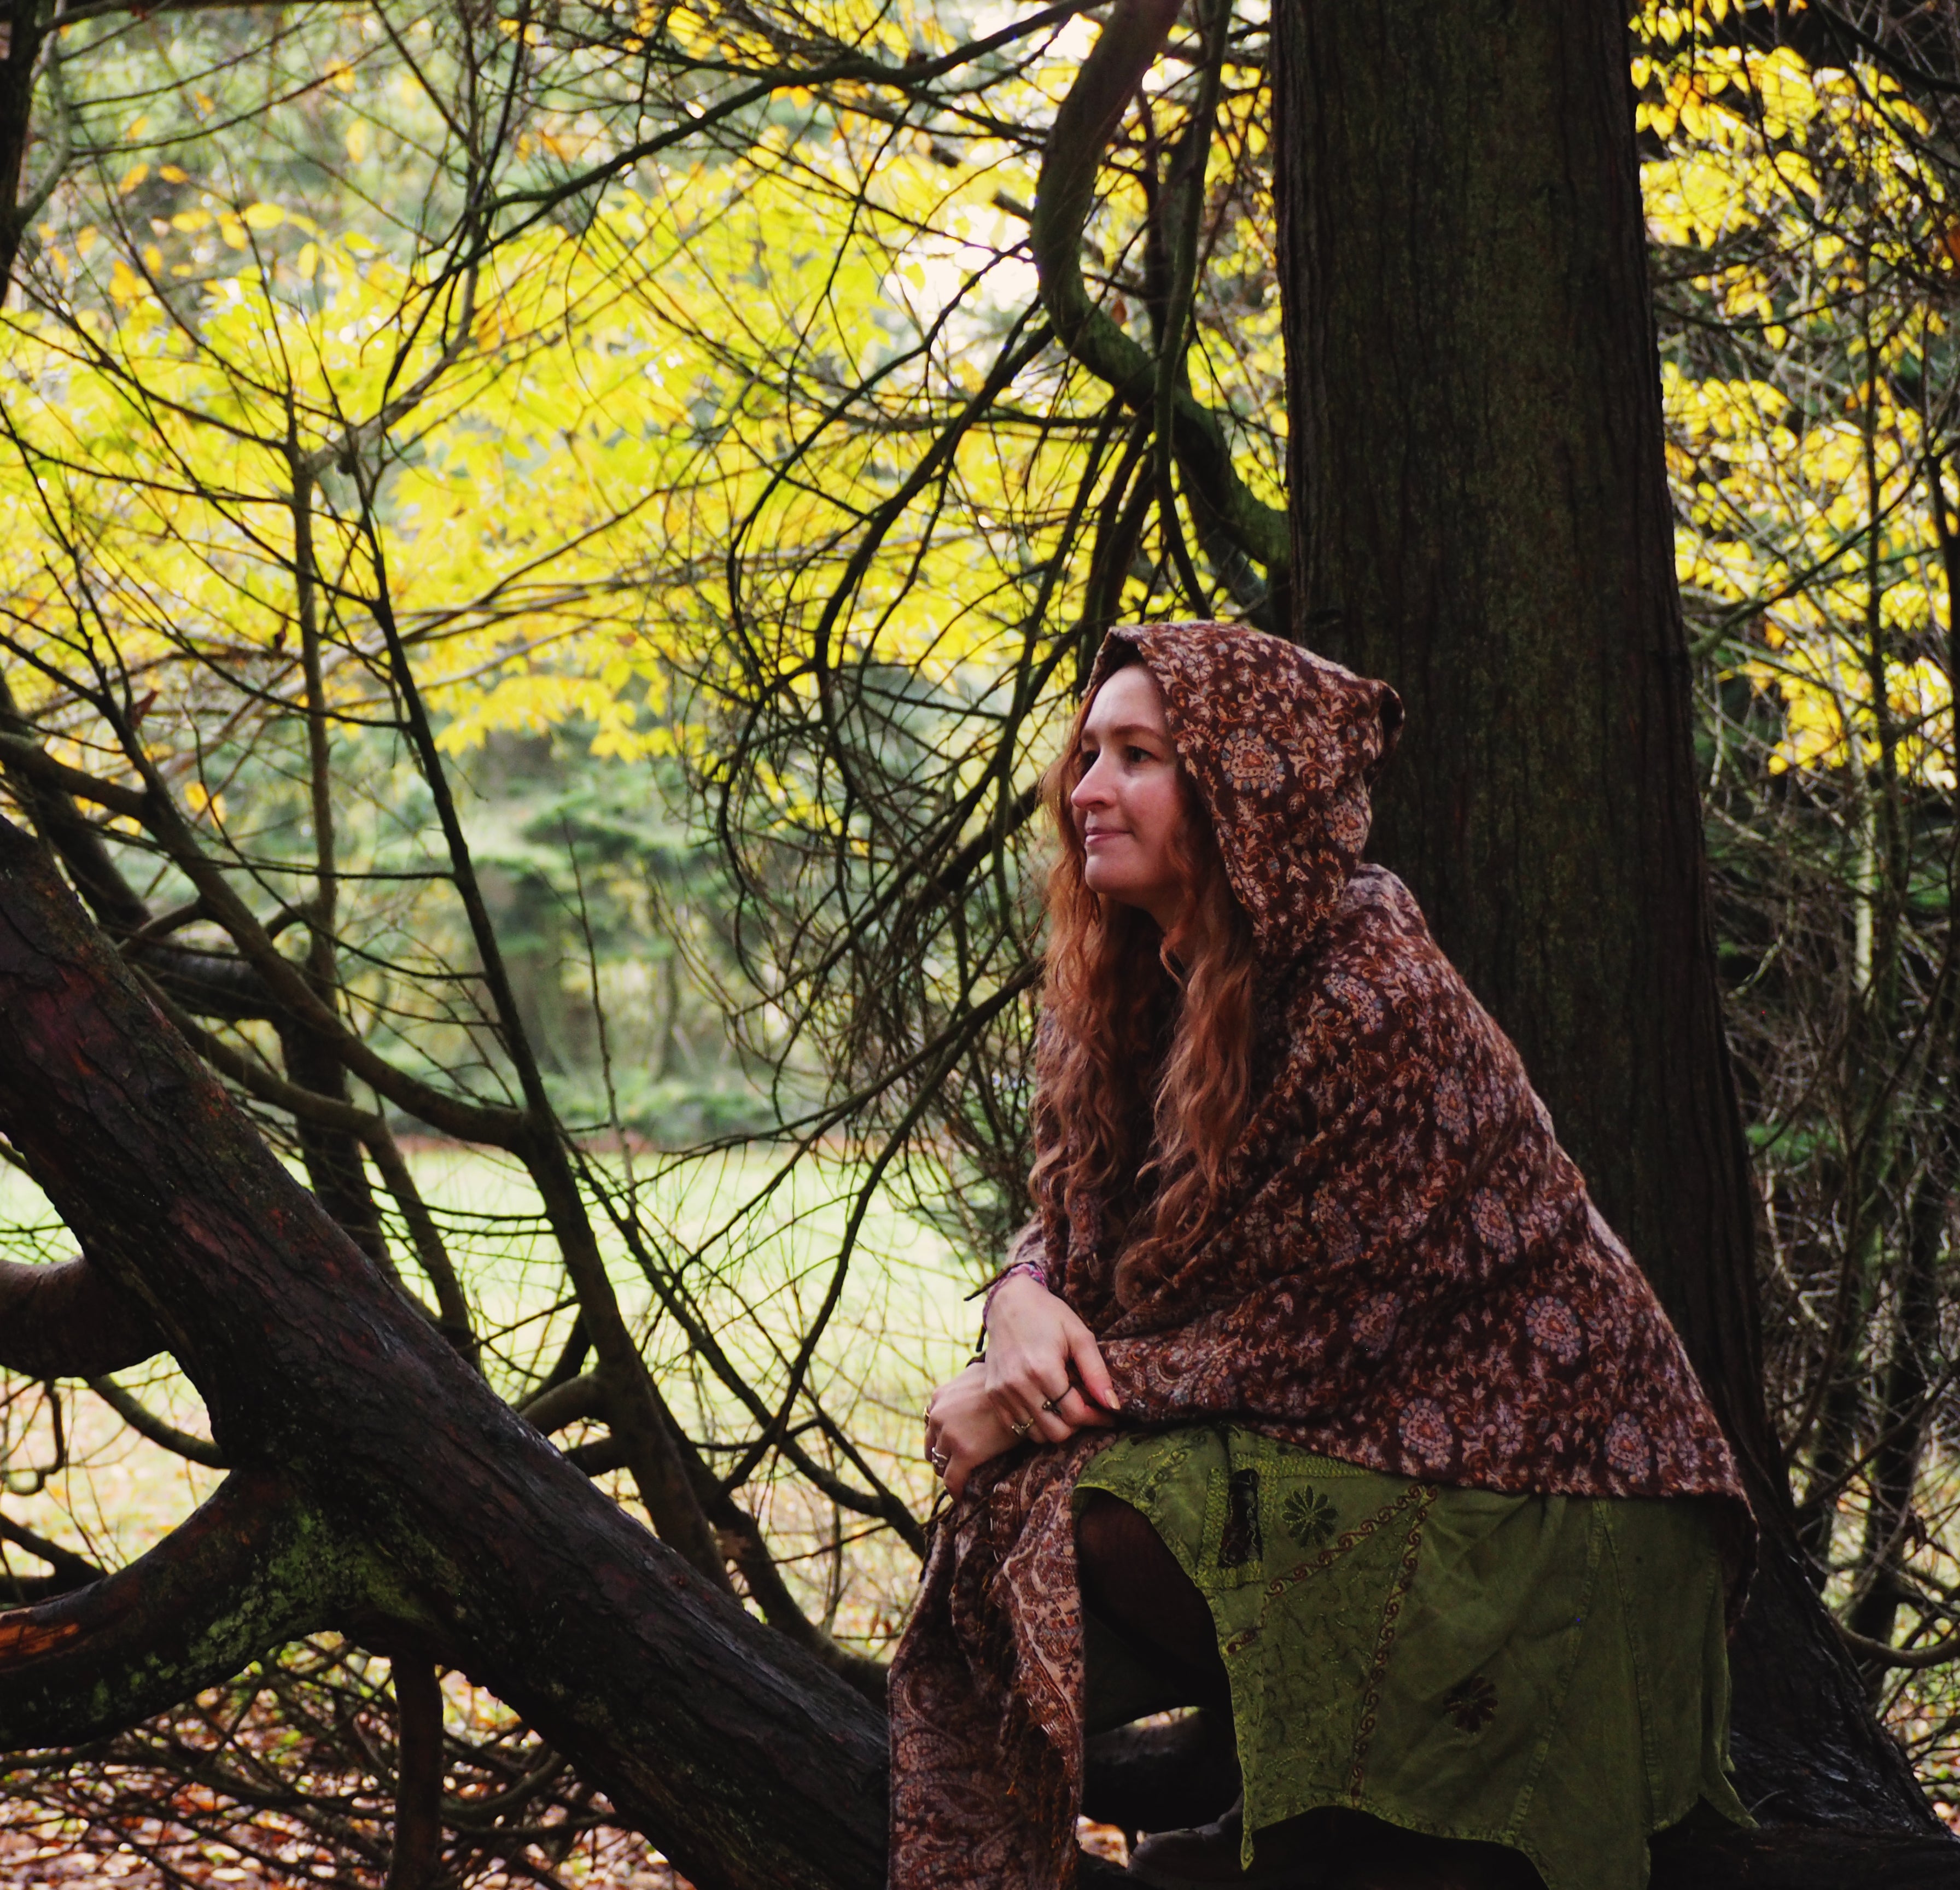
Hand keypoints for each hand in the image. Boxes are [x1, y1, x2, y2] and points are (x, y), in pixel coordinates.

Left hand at [923, 1362, 1019, 1499]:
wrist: (1023, 1393)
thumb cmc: (1006, 1381)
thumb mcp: (977, 1373)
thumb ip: (965, 1382)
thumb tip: (971, 1382)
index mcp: (939, 1396)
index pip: (931, 1423)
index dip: (940, 1436)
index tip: (950, 1445)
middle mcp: (938, 1415)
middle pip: (932, 1445)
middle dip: (942, 1455)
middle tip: (954, 1464)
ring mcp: (949, 1435)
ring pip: (940, 1463)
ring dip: (948, 1471)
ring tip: (960, 1479)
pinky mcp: (964, 1454)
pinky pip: (952, 1480)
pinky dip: (955, 1490)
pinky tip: (961, 1495)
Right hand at [983, 1273, 1118, 1443]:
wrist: (1009, 1302)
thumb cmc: (1049, 1315)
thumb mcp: (1080, 1336)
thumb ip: (1096, 1373)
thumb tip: (1113, 1406)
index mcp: (1043, 1369)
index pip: (1075, 1414)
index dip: (1097, 1418)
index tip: (1109, 1414)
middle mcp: (1019, 1385)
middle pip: (1057, 1431)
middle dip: (1077, 1425)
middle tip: (1087, 1410)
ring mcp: (1002, 1392)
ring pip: (1037, 1434)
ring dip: (1056, 1426)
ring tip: (1067, 1406)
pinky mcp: (993, 1394)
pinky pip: (1017, 1427)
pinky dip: (1036, 1423)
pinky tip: (1047, 1405)